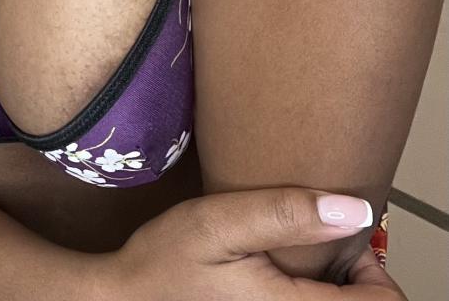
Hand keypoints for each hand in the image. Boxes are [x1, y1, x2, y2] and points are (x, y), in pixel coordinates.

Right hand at [97, 187, 405, 299]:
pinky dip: (310, 295)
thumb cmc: (167, 260)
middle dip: (355, 281)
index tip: (344, 239)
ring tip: (304, 256)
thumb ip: (285, 214)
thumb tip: (355, 209)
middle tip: (324, 244)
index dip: (375, 272)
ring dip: (333, 290)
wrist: (125, 298)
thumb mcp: (221, 222)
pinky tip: (283, 275)